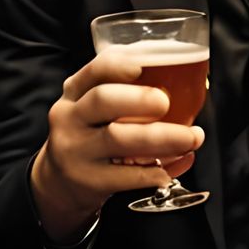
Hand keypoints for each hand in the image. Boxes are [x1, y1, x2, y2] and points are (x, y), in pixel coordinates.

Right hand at [29, 49, 204, 239]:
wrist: (58, 183)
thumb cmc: (88, 136)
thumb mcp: (92, 108)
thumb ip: (127, 92)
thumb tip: (189, 84)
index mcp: (75, 92)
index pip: (93, 70)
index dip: (117, 64)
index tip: (141, 65)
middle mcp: (70, 118)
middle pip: (102, 99)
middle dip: (139, 98)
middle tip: (166, 102)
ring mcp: (76, 150)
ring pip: (117, 137)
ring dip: (161, 137)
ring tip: (190, 138)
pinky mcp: (87, 180)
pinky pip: (124, 175)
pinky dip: (151, 173)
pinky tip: (167, 171)